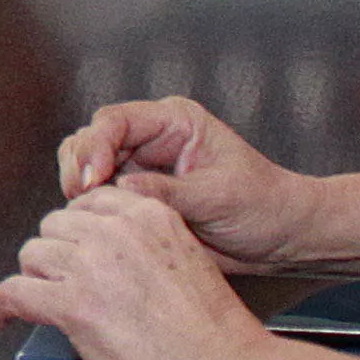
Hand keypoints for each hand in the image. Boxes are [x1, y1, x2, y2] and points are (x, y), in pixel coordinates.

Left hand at [0, 188, 274, 359]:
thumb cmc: (216, 334)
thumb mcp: (187, 261)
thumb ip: (146, 249)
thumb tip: (110, 264)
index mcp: (151, 215)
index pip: (89, 203)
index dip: (77, 230)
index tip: (74, 249)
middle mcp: (117, 231)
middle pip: (55, 226)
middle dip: (55, 254)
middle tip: (60, 283)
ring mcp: (92, 266)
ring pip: (32, 254)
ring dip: (34, 279)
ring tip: (39, 303)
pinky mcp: (73, 305)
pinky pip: (14, 292)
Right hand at [50, 94, 317, 269]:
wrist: (279, 238)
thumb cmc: (263, 206)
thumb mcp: (218, 196)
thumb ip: (169, 192)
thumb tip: (123, 188)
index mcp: (174, 122)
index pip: (116, 120)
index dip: (96, 146)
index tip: (93, 179)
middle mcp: (152, 139)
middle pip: (91, 139)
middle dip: (80, 167)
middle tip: (80, 199)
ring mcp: (140, 168)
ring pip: (87, 166)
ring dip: (81, 188)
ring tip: (86, 213)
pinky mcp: (137, 197)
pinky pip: (99, 198)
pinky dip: (89, 210)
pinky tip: (94, 225)